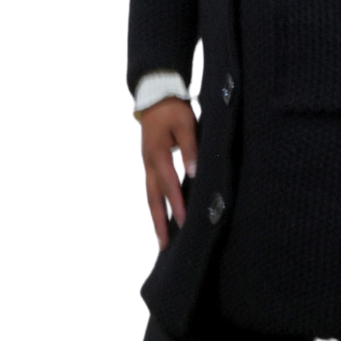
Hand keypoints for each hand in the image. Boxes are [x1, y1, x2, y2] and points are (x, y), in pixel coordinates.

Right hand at [139, 97, 197, 249]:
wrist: (155, 96)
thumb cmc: (172, 109)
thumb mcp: (185, 123)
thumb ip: (190, 148)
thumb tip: (193, 172)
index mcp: (157, 154)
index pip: (168, 184)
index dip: (176, 204)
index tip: (183, 222)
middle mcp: (149, 163)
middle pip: (153, 198)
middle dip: (159, 221)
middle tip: (164, 245)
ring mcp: (147, 164)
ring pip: (150, 195)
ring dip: (156, 216)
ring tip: (162, 237)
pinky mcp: (150, 162)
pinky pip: (152, 187)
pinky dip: (157, 203)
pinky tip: (163, 212)